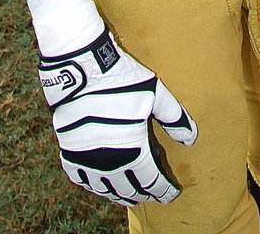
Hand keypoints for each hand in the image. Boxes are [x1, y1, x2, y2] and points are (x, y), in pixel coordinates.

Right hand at [28, 0, 196, 207]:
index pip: (152, 181)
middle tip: (152, 193)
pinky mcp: (68, 151)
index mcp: (133, 149)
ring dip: (118, 193)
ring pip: (104, 188)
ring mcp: (86, 159)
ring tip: (128, 193)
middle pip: (129, 189)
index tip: (171, 193)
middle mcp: (109, 161)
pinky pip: (81, 178)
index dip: (163, 189)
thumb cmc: (122, 78)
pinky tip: (100, 181)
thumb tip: (191, 138)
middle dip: (143, 193)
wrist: (81, 67)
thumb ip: (174, 117)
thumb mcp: (154, 93)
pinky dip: (93, 184)